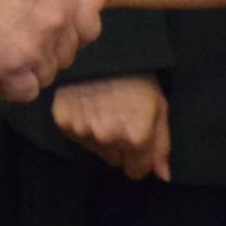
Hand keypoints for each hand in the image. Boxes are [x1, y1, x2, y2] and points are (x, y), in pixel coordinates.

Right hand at [0, 0, 102, 100]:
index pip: (89, 27)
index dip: (71, 33)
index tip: (48, 32)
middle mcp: (57, 22)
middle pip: (64, 54)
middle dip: (42, 54)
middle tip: (15, 49)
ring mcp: (37, 48)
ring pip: (44, 74)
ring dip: (24, 73)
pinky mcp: (13, 69)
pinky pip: (24, 92)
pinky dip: (9, 89)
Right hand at [54, 75, 170, 179]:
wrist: (103, 49)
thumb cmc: (138, 78)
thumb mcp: (159, 107)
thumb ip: (162, 146)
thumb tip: (162, 176)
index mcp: (136, 137)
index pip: (136, 172)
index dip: (139, 157)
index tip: (138, 139)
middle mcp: (108, 138)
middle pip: (114, 161)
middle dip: (120, 146)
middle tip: (120, 117)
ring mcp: (83, 131)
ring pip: (95, 150)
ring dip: (100, 137)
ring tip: (104, 108)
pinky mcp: (63, 122)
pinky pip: (76, 136)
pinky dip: (81, 126)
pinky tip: (87, 105)